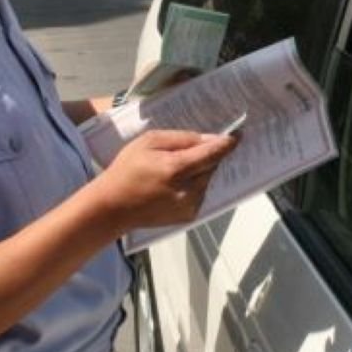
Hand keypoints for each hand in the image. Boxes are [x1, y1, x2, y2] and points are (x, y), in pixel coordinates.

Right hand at [96, 129, 237, 229]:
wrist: (113, 207)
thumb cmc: (127, 169)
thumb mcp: (149, 142)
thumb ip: (181, 139)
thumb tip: (207, 139)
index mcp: (176, 169)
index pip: (212, 154)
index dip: (227, 143)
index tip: (237, 135)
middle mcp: (188, 190)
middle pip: (211, 166)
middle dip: (205, 156)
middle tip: (185, 152)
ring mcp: (189, 206)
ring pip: (207, 180)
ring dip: (199, 171)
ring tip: (173, 170)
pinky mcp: (189, 216)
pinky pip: (200, 193)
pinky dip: (193, 185)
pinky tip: (172, 186)